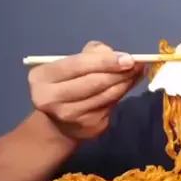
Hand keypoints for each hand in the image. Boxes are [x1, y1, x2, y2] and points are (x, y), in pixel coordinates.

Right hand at [28, 41, 143, 139]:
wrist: (57, 124)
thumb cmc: (64, 84)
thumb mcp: (68, 65)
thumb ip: (91, 55)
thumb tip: (118, 55)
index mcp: (43, 77)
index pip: (78, 65)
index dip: (105, 61)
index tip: (128, 58)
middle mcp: (53, 98)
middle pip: (95, 82)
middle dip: (119, 72)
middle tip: (137, 64)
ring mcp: (71, 115)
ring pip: (107, 95)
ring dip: (125, 82)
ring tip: (135, 72)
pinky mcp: (89, 126)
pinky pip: (111, 105)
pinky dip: (122, 93)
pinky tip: (127, 85)